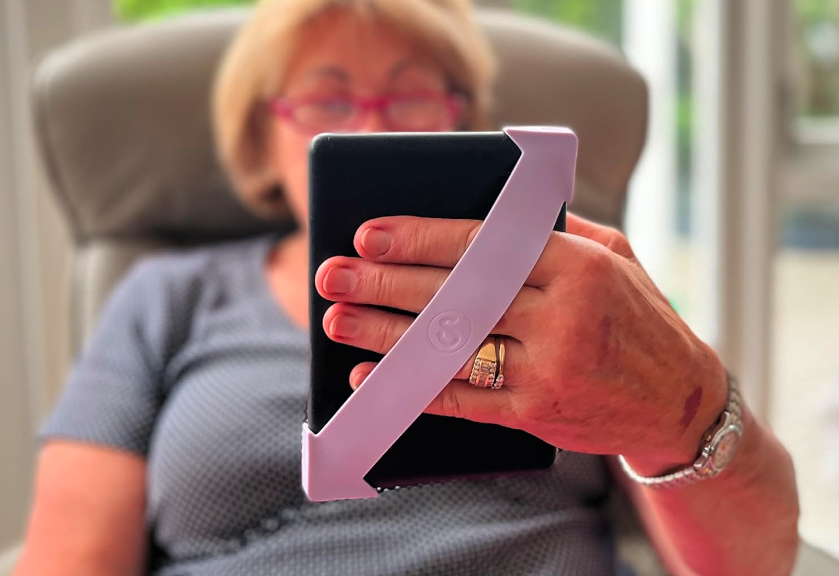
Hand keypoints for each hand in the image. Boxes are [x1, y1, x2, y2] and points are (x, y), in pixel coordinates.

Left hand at [315, 212, 728, 475]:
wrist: (678, 400)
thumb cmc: (638, 316)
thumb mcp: (616, 256)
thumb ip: (554, 232)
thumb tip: (483, 213)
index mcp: (578, 265)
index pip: (485, 245)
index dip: (421, 239)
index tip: (370, 234)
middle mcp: (563, 314)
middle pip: (456, 294)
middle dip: (385, 284)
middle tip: (333, 274)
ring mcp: (549, 367)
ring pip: (451, 347)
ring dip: (385, 335)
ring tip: (338, 320)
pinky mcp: (537, 412)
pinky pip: (464, 400)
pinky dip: (414, 388)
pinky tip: (372, 377)